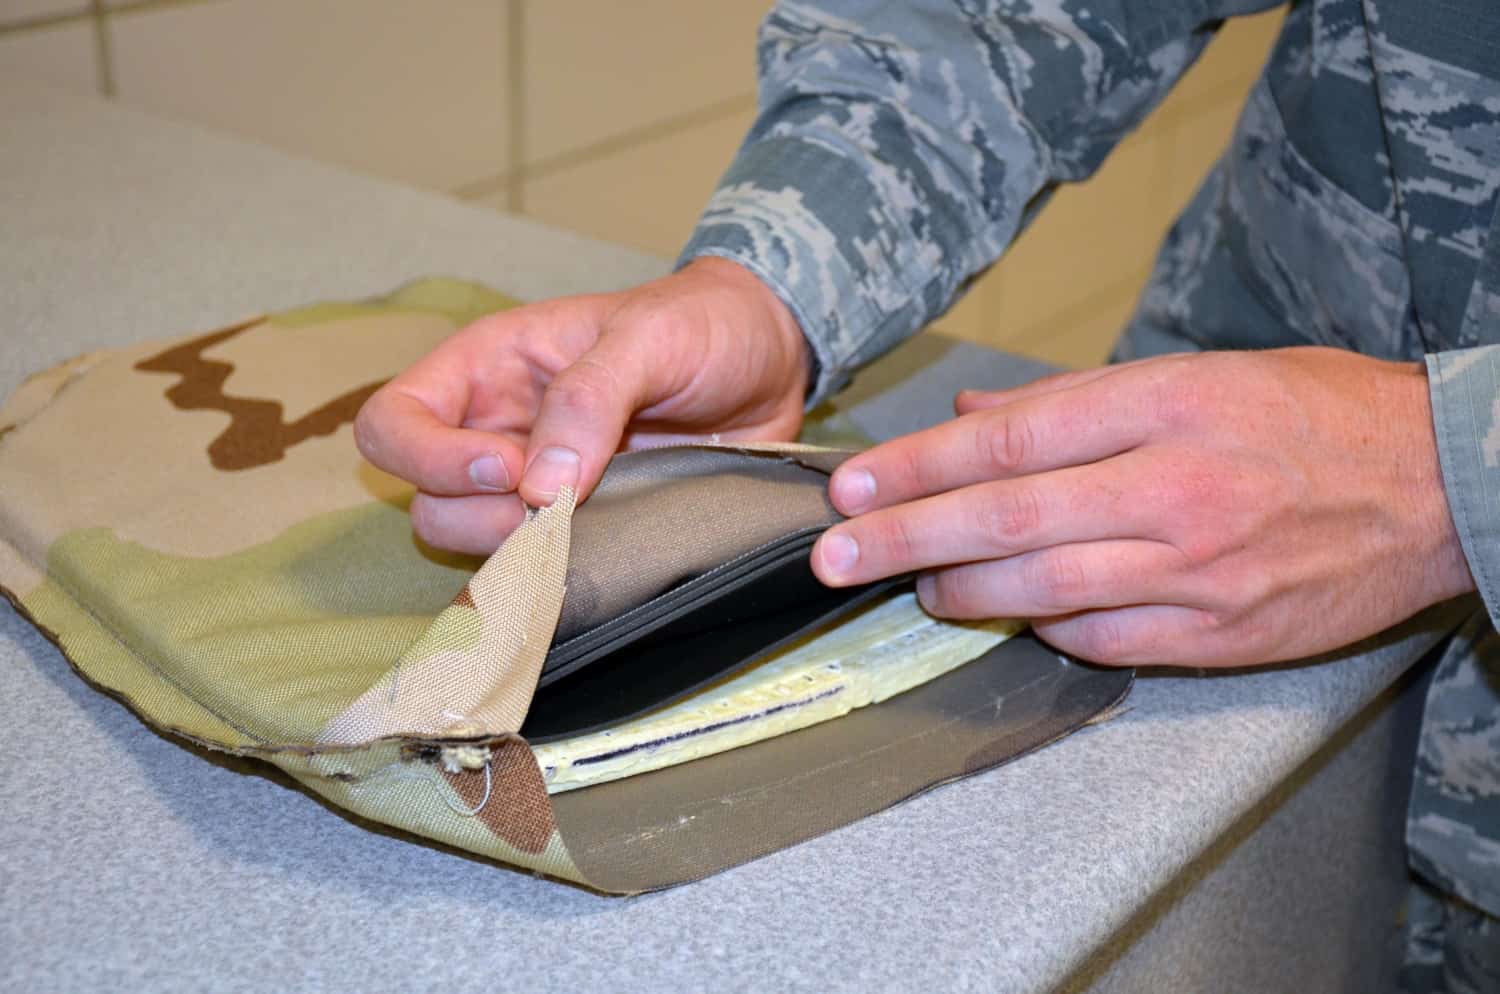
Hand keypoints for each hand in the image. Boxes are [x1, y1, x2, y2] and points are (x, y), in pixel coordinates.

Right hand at [354, 258, 809, 553]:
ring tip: (584, 528)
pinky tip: (603, 554)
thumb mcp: (649, 338)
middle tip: (556, 510)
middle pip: (424, 498)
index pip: (394, 422)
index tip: (511, 470)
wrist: (771, 359)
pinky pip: (539, 565)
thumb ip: (592, 397)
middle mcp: (497, 428)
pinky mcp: (583, 524)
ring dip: (516, 549)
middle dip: (478, 515)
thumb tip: (539, 486)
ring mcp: (536, 483)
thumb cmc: (703, 324)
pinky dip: (558, 572)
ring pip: (472, 542)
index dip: (430, 458)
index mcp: (490, 367)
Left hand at [809, 348, 1474, 666]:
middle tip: (832, 553)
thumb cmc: (1316, 416)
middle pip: (1007, 519)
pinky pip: (1103, 641)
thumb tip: (975, 416)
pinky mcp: (1220, 633)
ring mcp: (1198, 570)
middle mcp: (1174, 489)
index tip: (854, 483)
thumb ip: (1077, 399)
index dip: (919, 467)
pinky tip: (1009, 617)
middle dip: (904, 538)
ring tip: (909, 584)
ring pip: (1043, 590)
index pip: (1010, 441)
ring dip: (960, 592)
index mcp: (1166, 407)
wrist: (1440, 486)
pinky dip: (1044, 630)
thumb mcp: (1200, 371)